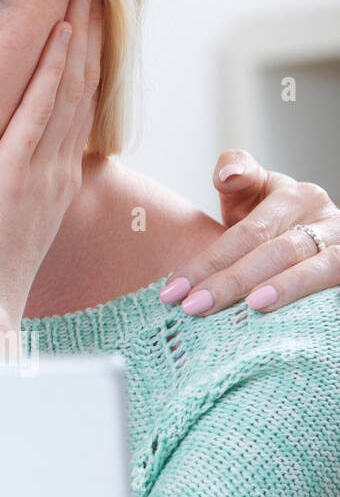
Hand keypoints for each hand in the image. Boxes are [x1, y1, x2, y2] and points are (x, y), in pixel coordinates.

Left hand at [0, 0, 103, 338]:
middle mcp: (58, 169)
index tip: (89, 20)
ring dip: (79, 34)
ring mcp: (41, 169)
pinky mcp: (15, 173)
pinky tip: (59, 32)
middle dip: (91, 32)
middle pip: (85, 87)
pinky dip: (53, 68)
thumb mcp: (3, 222)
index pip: (79, 107)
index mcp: (56, 181)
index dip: (88, 60)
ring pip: (71, 88)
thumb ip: (7, 188)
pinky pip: (41, 110)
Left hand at [159, 150, 337, 313]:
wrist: (308, 234)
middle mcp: (328, 221)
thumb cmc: (267, 217)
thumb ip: (236, 174)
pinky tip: (284, 322)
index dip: (209, 261)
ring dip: (283, 290)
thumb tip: (227, 175)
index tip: (172, 291)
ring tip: (250, 308)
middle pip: (278, 251)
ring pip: (318, 268)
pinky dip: (312, 304)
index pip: (248, 232)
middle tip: (194, 307)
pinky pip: (335, 292)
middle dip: (232, 281)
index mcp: (296, 196)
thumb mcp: (250, 191)